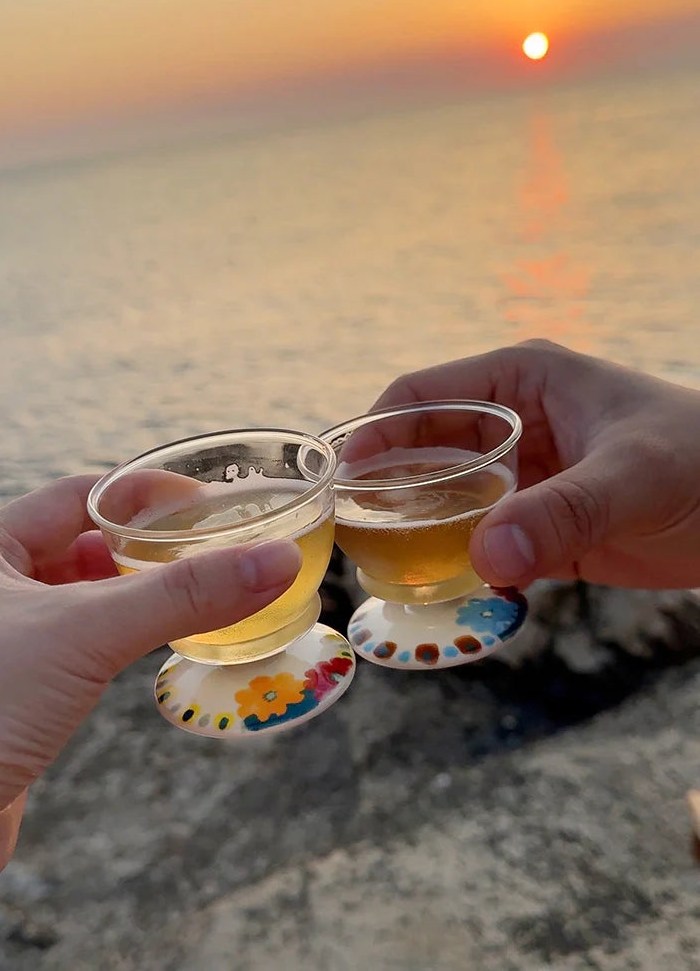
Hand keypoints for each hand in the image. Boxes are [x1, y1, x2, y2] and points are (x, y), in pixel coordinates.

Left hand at [0, 476, 300, 914]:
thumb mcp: (83, 632)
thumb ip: (181, 595)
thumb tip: (275, 562)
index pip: (77, 496)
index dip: (143, 493)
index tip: (206, 503)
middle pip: (85, 547)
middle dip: (149, 547)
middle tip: (215, 551)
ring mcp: (3, 647)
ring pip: (87, 603)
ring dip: (141, 598)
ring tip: (202, 597)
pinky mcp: (18, 701)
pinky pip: (84, 653)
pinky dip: (127, 644)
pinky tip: (161, 649)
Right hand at [373, 340, 699, 590]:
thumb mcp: (634, 475)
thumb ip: (563, 512)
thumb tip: (486, 558)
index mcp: (521, 382)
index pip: (422, 396)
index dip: (373, 432)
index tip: (337, 479)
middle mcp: (513, 424)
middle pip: (422, 452)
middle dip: (384, 488)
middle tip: (348, 534)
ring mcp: (526, 477)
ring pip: (447, 501)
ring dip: (416, 531)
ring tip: (380, 568)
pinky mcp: (542, 525)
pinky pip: (483, 543)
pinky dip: (458, 565)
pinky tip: (439, 590)